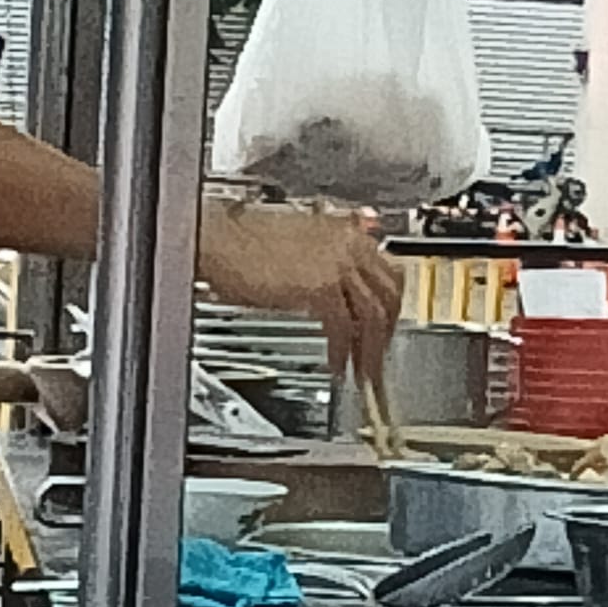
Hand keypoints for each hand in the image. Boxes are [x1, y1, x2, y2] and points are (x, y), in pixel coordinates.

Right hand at [200, 202, 402, 384]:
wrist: (218, 239)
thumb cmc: (242, 243)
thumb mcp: (298, 249)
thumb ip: (325, 267)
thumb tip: (339, 298)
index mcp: (346, 233)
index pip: (387, 272)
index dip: (389, 307)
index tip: (383, 329)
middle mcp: (348, 244)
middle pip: (389, 294)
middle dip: (386, 332)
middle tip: (376, 358)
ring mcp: (337, 265)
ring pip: (373, 314)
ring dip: (369, 350)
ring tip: (361, 373)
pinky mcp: (320, 287)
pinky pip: (343, 327)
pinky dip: (341, 351)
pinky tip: (335, 364)